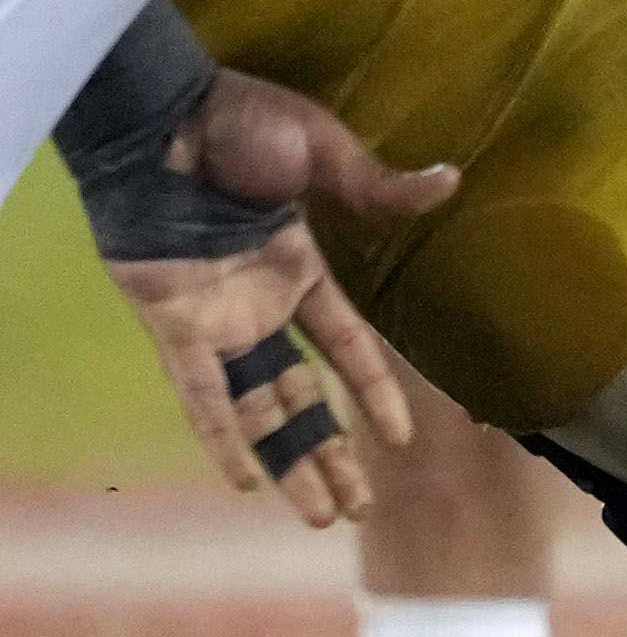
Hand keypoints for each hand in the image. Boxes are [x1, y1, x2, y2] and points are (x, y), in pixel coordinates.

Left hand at [103, 71, 455, 526]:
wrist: (165, 120)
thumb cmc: (241, 124)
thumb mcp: (324, 156)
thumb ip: (379, 188)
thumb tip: (450, 181)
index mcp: (296, 268)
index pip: (347, 346)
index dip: (376, 391)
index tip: (402, 439)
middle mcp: (257, 307)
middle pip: (300, 397)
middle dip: (328, 454)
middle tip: (355, 511)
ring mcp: (215, 320)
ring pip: (259, 410)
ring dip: (290, 462)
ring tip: (321, 517)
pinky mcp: (173, 323)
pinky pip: (202, 393)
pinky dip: (223, 435)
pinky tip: (246, 482)